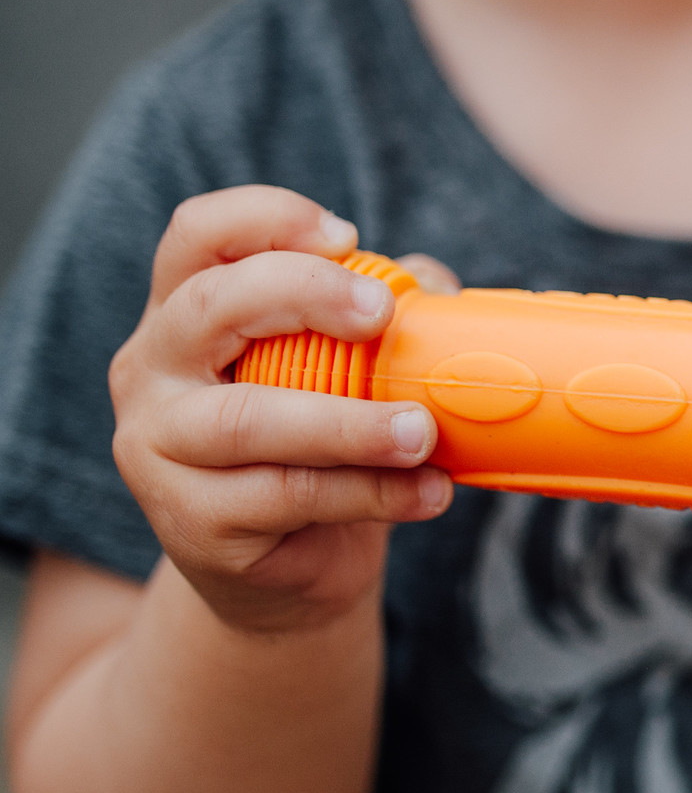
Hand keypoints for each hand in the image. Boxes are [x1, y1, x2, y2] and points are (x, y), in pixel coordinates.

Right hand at [109, 185, 457, 634]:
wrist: (287, 574)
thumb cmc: (319, 453)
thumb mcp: (342, 377)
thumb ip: (379, 326)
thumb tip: (440, 289)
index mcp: (184, 312)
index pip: (198, 235)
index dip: (267, 218)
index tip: (348, 235)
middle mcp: (151, 368)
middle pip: (211, 306)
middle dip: (307, 295)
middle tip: (385, 315)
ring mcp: (158, 448)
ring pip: (249, 420)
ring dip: (351, 422)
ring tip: (424, 432)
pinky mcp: (190, 522)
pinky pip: (287, 496)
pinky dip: (370, 492)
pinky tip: (427, 492)